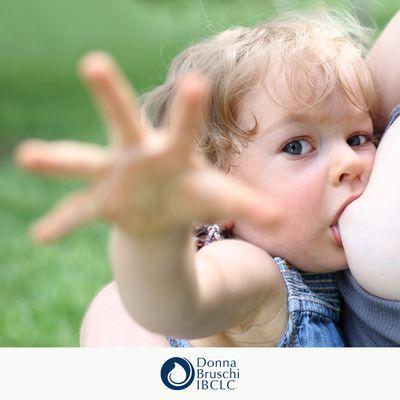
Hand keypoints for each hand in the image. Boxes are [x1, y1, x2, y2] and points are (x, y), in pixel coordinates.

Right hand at [14, 52, 277, 242]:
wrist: (163, 212)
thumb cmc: (193, 196)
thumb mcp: (219, 198)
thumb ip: (246, 204)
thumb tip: (282, 215)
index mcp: (175, 149)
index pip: (186, 124)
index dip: (191, 107)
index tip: (197, 81)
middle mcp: (140, 153)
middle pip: (123, 119)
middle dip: (110, 93)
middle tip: (92, 62)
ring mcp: (115, 175)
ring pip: (84, 160)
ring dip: (58, 158)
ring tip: (27, 155)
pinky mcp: (101, 201)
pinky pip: (77, 211)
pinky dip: (61, 222)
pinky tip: (40, 236)